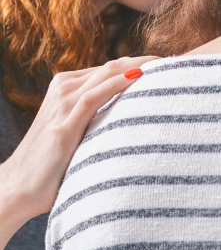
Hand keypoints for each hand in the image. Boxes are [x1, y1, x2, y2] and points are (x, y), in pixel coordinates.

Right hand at [0, 56, 154, 247]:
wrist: (16, 188)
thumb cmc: (50, 164)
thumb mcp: (77, 131)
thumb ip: (98, 116)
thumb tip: (135, 115)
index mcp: (66, 87)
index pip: (111, 68)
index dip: (141, 64)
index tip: (169, 65)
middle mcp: (63, 88)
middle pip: (113, 66)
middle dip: (146, 61)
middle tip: (176, 62)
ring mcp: (62, 104)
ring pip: (107, 74)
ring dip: (140, 67)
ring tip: (168, 65)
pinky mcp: (64, 124)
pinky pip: (95, 95)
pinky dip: (120, 83)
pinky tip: (141, 77)